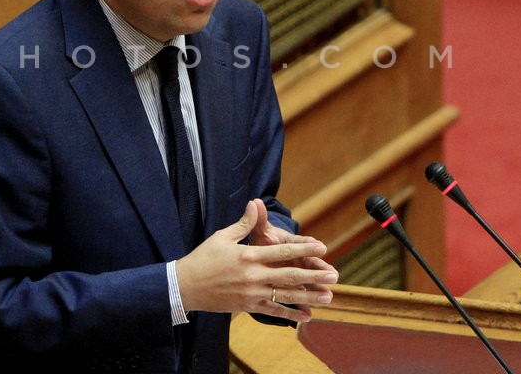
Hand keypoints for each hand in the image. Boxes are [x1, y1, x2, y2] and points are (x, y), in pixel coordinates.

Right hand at [175, 200, 337, 323]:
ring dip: (309, 296)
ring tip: (328, 297)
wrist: (186, 286)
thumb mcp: (222, 236)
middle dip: (314, 275)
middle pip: (290, 276)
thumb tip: (255, 203)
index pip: (282, 252)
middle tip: (334, 275)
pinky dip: (290, 314)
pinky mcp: (247, 306)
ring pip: (285, 296)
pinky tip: (306, 315)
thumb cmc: (203, 258)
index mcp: (249, 255)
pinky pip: (273, 311)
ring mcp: (251, 293)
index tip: (322, 248)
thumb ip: (244, 223)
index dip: (304, 250)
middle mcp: (253, 276)